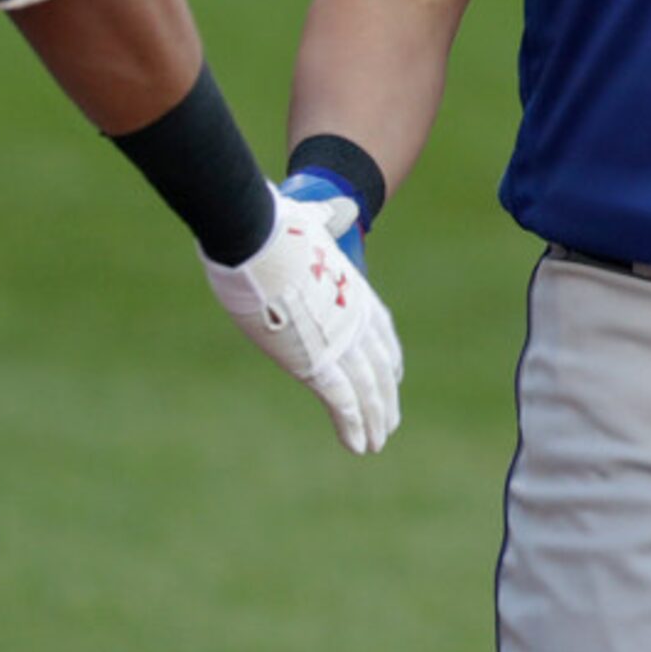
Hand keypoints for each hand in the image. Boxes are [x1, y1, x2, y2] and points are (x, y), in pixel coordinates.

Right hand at [203, 183, 401, 452]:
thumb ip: (329, 218)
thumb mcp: (310, 219)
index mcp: (351, 287)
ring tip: (375, 443)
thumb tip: (344, 206)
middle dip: (384, 397)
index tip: (394, 375)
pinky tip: (359, 445)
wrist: (256, 236)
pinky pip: (342, 401)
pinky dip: (352, 424)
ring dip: (373, 419)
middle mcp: (352, 317)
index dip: (388, 355)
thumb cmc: (275, 224)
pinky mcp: (315, 361)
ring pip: (366, 390)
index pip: (380, 328)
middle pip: (379, 366)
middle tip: (388, 424)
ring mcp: (337, 340)